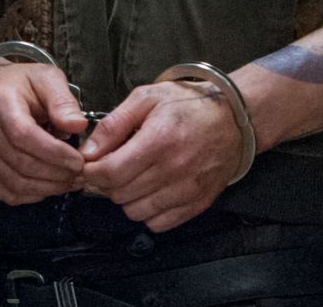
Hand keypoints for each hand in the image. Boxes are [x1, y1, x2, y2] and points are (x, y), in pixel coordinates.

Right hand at [0, 62, 89, 204]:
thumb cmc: (24, 86)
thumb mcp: (47, 79)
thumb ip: (62, 101)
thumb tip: (78, 126)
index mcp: (0, 102)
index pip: (24, 136)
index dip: (54, 153)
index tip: (79, 161)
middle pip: (21, 163)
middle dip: (56, 174)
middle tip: (80, 175)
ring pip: (15, 182)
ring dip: (48, 188)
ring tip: (70, 182)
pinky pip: (6, 192)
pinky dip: (31, 195)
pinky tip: (49, 187)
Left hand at [78, 80, 240, 231]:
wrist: (233, 119)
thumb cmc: (187, 104)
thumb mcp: (147, 98)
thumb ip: (114, 123)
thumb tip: (88, 150)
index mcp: (159, 140)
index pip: (111, 172)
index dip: (92, 172)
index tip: (89, 165)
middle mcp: (174, 170)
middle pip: (120, 194)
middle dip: (107, 182)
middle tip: (112, 167)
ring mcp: (187, 190)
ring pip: (136, 212)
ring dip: (127, 198)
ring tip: (134, 177)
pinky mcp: (197, 204)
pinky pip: (158, 223)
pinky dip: (148, 212)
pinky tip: (151, 191)